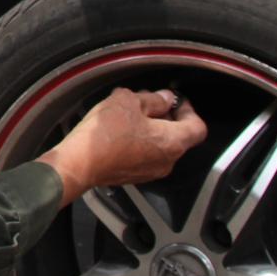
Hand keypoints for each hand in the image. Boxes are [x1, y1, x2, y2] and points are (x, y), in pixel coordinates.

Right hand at [37, 88, 207, 206]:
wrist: (79, 164)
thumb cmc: (105, 133)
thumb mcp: (128, 102)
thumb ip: (153, 99)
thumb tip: (165, 98)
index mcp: (172, 141)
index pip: (197, 127)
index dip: (189, 110)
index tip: (175, 101)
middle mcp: (167, 161)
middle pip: (178, 136)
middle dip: (165, 117)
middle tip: (147, 103)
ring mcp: (151, 172)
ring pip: (160, 146)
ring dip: (150, 130)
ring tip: (128, 116)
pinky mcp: (134, 177)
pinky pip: (145, 156)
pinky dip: (139, 143)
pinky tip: (119, 132)